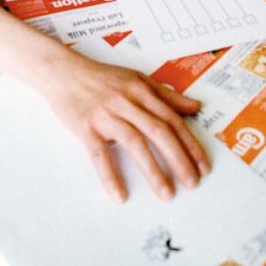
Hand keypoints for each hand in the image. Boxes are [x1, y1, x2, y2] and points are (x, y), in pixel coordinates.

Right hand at [42, 49, 209, 202]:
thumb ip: (166, 95)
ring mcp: (106, 114)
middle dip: (179, 159)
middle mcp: (127, 101)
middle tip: (191, 183)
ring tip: (166, 193)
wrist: (63, 71)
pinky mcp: (86, 127)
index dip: (190, 144)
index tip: (202, 165)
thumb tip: (194, 107)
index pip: (172, 119)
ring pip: (134, 142)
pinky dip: (109, 175)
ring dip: (152, 170)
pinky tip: (119, 194)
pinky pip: (99, 154)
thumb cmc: (100, 77)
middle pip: (159, 131)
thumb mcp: (137, 79)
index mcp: (141, 90)